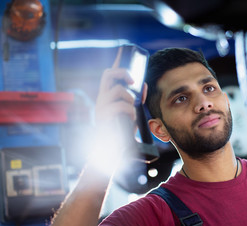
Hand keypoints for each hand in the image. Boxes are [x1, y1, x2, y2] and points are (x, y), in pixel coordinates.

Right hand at [88, 47, 146, 174]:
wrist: (112, 151)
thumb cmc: (121, 131)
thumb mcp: (131, 112)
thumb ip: (136, 99)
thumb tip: (144, 85)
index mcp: (107, 96)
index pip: (110, 75)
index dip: (117, 63)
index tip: (123, 52)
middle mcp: (102, 98)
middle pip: (108, 74)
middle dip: (122, 72)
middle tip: (133, 80)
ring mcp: (101, 106)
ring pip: (117, 90)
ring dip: (129, 97)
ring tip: (133, 109)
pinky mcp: (103, 116)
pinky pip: (119, 106)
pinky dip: (129, 111)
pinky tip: (131, 119)